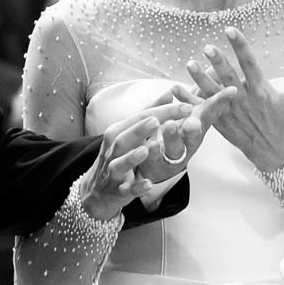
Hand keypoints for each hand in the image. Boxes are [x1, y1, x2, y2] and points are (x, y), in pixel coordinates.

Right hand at [81, 102, 192, 219]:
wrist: (97, 190)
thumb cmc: (118, 155)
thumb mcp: (130, 132)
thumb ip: (150, 112)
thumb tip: (170, 92)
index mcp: (118, 132)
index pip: (139, 118)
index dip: (162, 112)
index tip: (186, 107)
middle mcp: (113, 150)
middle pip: (125, 138)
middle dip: (140, 130)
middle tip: (157, 121)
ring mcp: (113, 172)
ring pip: (120, 163)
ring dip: (132, 157)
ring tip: (146, 149)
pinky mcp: (117, 192)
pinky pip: (126, 190)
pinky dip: (136, 187)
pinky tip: (148, 184)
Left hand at [136, 86, 236, 182]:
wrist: (159, 166)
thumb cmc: (176, 135)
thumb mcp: (185, 115)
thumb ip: (189, 97)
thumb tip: (204, 76)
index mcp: (197, 125)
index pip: (210, 111)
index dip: (220, 101)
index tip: (232, 90)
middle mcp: (189, 141)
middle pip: (196, 133)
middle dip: (198, 125)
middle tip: (196, 118)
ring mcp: (174, 154)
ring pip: (175, 147)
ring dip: (173, 136)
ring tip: (170, 125)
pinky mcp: (157, 163)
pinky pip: (155, 157)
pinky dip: (154, 151)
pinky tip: (151, 144)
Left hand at [186, 26, 283, 171]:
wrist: (273, 152)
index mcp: (261, 91)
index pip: (250, 64)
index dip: (240, 46)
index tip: (231, 30)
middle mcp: (243, 100)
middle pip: (228, 77)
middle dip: (218, 62)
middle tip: (207, 48)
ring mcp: (230, 111)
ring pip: (212, 93)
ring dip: (200, 79)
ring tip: (189, 65)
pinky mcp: (219, 122)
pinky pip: (202, 109)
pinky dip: (188, 100)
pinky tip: (174, 88)